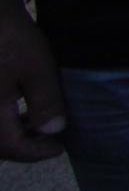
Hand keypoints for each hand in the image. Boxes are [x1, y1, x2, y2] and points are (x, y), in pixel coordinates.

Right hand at [0, 12, 66, 163]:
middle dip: (23, 145)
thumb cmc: (10, 38)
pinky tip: (17, 109)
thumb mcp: (36, 69)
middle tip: (49, 139)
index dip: (37, 152)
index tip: (59, 148)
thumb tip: (54, 130)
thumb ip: (45, 102)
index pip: (11, 148)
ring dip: (11, 132)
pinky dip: (2, 119)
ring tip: (37, 124)